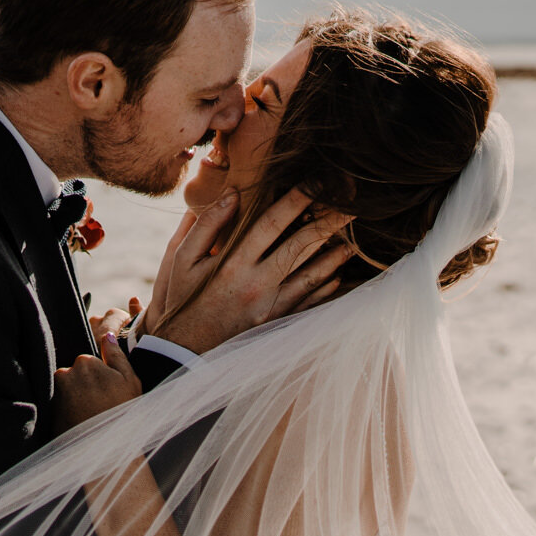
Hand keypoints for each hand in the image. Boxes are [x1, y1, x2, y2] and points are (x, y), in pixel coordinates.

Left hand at [54, 331, 142, 430]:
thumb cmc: (121, 413)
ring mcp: (55, 392)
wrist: (102, 449)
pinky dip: (70, 409)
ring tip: (92, 414)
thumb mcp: (129, 381)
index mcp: (85, 361)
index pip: (90, 362)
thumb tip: (107, 336)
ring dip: (78, 397)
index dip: (101, 376)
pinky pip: (61, 403)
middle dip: (87, 385)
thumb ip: (117, 355)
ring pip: (69, 389)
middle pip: (77, 374)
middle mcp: (65, 372)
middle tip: (101, 404)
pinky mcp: (49, 409)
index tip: (108, 391)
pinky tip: (81, 420)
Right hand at [142, 187, 351, 354]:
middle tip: (353, 205)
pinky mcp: (276, 324)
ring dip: (334, 256)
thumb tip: (232, 194)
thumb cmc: (182, 300)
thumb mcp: (181, 260)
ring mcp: (270, 307)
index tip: (318, 182)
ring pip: (311, 276)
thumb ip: (206, 226)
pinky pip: (308, 304)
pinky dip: (325, 288)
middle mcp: (257, 284)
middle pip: (300, 246)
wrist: (183, 352)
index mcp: (233, 263)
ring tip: (353, 240)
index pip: (272, 223)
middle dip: (328, 222)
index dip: (297, 199)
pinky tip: (338, 275)